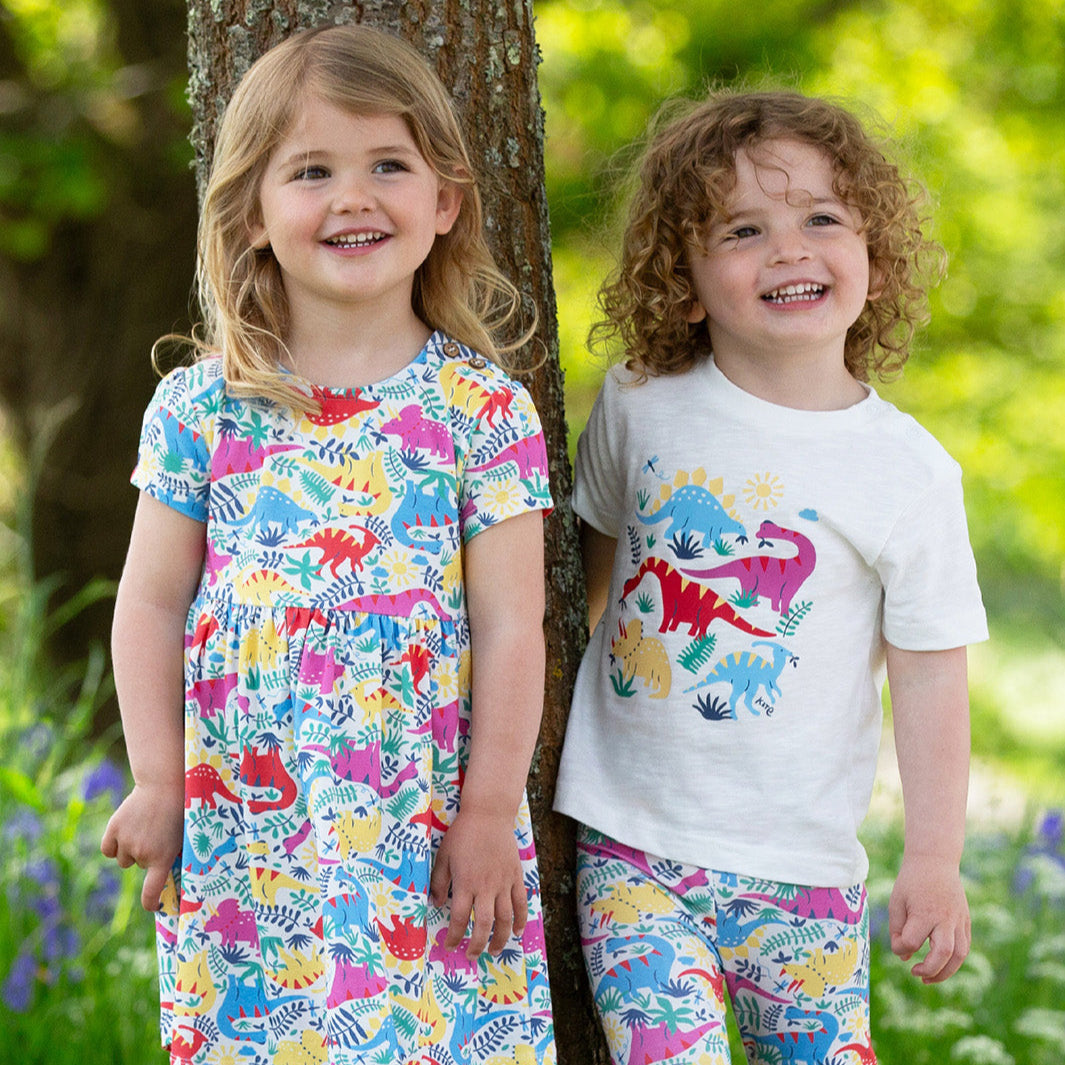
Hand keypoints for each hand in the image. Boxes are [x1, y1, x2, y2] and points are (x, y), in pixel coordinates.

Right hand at [101, 782, 183, 910]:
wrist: (164, 785)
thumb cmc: (179, 812)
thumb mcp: (182, 836)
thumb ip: (172, 858)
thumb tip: (170, 882)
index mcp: (162, 858)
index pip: (151, 893)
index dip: (151, 903)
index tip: (154, 907)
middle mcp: (142, 853)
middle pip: (138, 866)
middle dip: (146, 854)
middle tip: (158, 833)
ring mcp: (126, 841)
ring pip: (123, 859)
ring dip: (130, 849)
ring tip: (144, 827)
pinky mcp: (113, 829)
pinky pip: (108, 850)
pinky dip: (114, 845)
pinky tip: (126, 830)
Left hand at [429, 806, 527, 958]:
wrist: (489, 814)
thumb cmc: (463, 834)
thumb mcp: (443, 856)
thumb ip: (438, 882)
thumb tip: (435, 905)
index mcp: (465, 882)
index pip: (460, 918)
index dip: (454, 936)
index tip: (450, 946)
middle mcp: (486, 886)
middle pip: (484, 924)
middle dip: (478, 944)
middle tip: (472, 955)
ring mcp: (503, 882)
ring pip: (505, 918)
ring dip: (500, 938)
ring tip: (494, 950)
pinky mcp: (516, 876)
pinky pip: (521, 902)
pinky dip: (521, 919)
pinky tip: (517, 931)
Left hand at [888, 853, 970, 982]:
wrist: (935, 861)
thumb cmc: (911, 882)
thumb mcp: (897, 901)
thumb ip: (897, 929)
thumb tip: (904, 956)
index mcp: (925, 912)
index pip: (913, 941)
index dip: (901, 947)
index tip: (897, 944)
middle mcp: (945, 919)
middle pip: (943, 953)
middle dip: (930, 970)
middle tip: (915, 974)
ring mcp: (959, 921)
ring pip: (960, 955)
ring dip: (946, 972)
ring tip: (929, 978)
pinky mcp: (966, 921)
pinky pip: (964, 947)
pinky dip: (954, 960)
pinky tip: (941, 963)